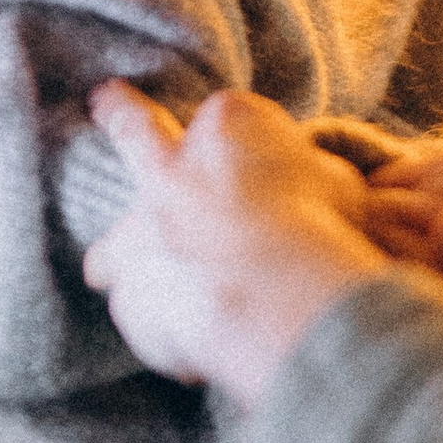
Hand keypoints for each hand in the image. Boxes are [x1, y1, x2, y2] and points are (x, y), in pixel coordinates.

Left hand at [81, 83, 391, 407]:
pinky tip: (189, 343)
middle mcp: (167, 172)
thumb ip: (313, 180)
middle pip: (134, 129)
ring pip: (111, 251)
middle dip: (119, 110)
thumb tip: (316, 187)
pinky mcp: (133, 302)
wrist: (274, 294)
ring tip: (121, 276)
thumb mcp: (336, 185)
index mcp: (226, 128)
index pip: (224, 114)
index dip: (232, 129)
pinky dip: (163, 326)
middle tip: (106, 99)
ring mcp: (138, 238)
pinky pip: (143, 316)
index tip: (236, 139)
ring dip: (122, 261)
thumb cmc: (317, 230)